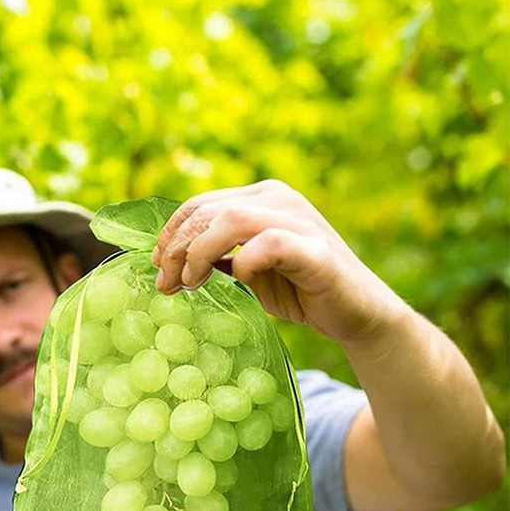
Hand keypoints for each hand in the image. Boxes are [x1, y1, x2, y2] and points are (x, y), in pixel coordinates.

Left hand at [151, 180, 409, 345]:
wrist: (355, 313)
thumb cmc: (298, 289)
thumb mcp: (246, 269)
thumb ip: (217, 255)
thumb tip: (168, 261)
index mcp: (260, 197)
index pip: (200, 203)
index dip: (171, 233)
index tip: (155, 265)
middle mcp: (279, 198)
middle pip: (208, 211)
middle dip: (176, 249)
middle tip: (165, 284)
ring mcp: (299, 219)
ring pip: (232, 219)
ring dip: (199, 253)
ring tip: (191, 283)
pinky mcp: (315, 249)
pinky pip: (268, 244)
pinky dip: (246, 263)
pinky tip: (241, 281)